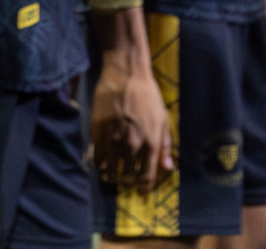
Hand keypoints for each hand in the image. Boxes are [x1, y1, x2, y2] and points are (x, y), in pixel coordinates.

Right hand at [90, 57, 172, 190]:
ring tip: (110, 178)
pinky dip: (99, 163)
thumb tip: (168, 167)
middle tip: (124, 184)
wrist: (126, 74)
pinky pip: (97, 155)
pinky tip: (101, 164)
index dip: (144, 188)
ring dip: (110, 177)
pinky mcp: (98, 129)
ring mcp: (114, 137)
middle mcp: (132, 144)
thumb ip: (165, 146)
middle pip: (127, 177)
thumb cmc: (148, 96)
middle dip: (126, 184)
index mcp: (151, 142)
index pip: (147, 177)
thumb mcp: (163, 120)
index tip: (141, 191)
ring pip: (110, 169)